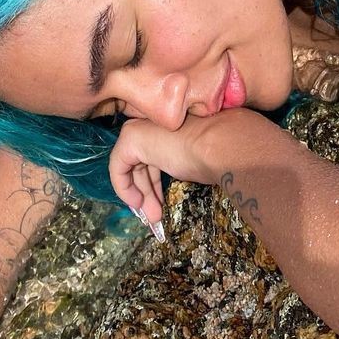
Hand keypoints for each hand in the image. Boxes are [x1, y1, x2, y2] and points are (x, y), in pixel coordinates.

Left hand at [109, 108, 264, 225]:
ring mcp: (139, 127)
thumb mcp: (193, 159)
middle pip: (141, 162)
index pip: (153, 153)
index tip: (159, 202)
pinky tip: (137, 202)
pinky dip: (123, 188)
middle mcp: (149, 120)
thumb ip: (178, 163)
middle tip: (156, 215)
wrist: (221, 145)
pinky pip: (118, 168)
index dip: (154, 181)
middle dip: (148, 191)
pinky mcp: (130, 138)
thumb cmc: (217, 151)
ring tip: (152, 217)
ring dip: (141, 195)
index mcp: (165, 123)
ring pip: (131, 167)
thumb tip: (172, 178)